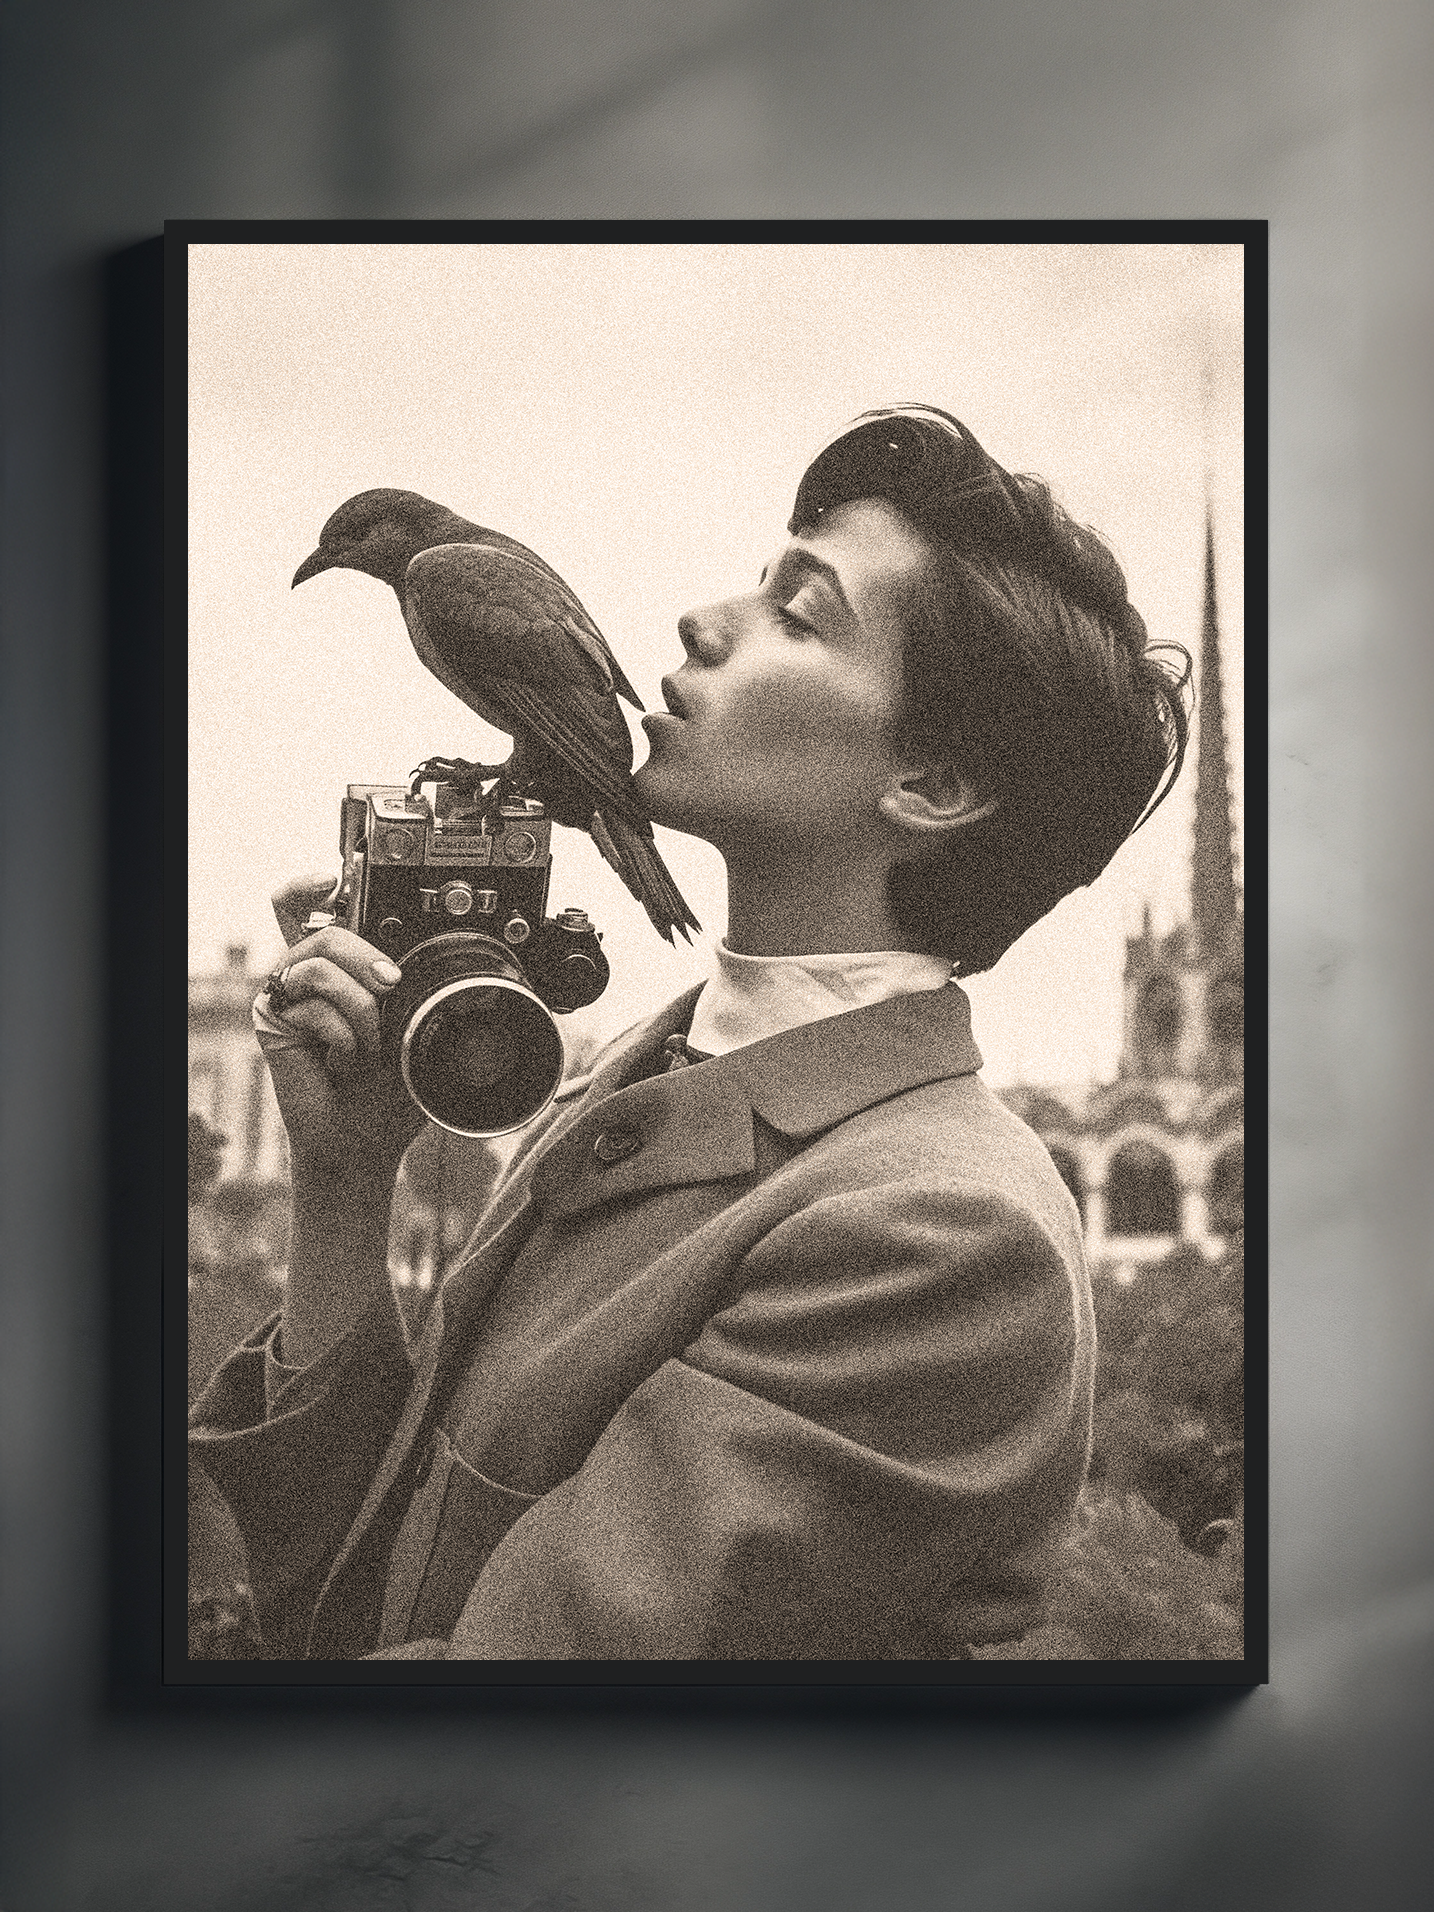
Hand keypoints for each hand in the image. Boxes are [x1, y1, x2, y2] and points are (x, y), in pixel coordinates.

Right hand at [257, 875, 426, 1183]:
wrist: (366, 1139)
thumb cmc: (390, 1089)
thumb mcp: (414, 1029)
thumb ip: (410, 991)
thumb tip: (412, 966)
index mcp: (344, 969)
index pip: (312, 910)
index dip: (311, 886)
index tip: (329, 878)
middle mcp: (311, 976)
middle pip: (327, 929)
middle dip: (369, 957)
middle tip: (391, 988)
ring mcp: (290, 997)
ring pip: (321, 961)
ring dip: (361, 1006)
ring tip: (369, 1043)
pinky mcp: (271, 1021)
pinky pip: (311, 1003)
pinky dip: (341, 1032)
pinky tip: (344, 1058)